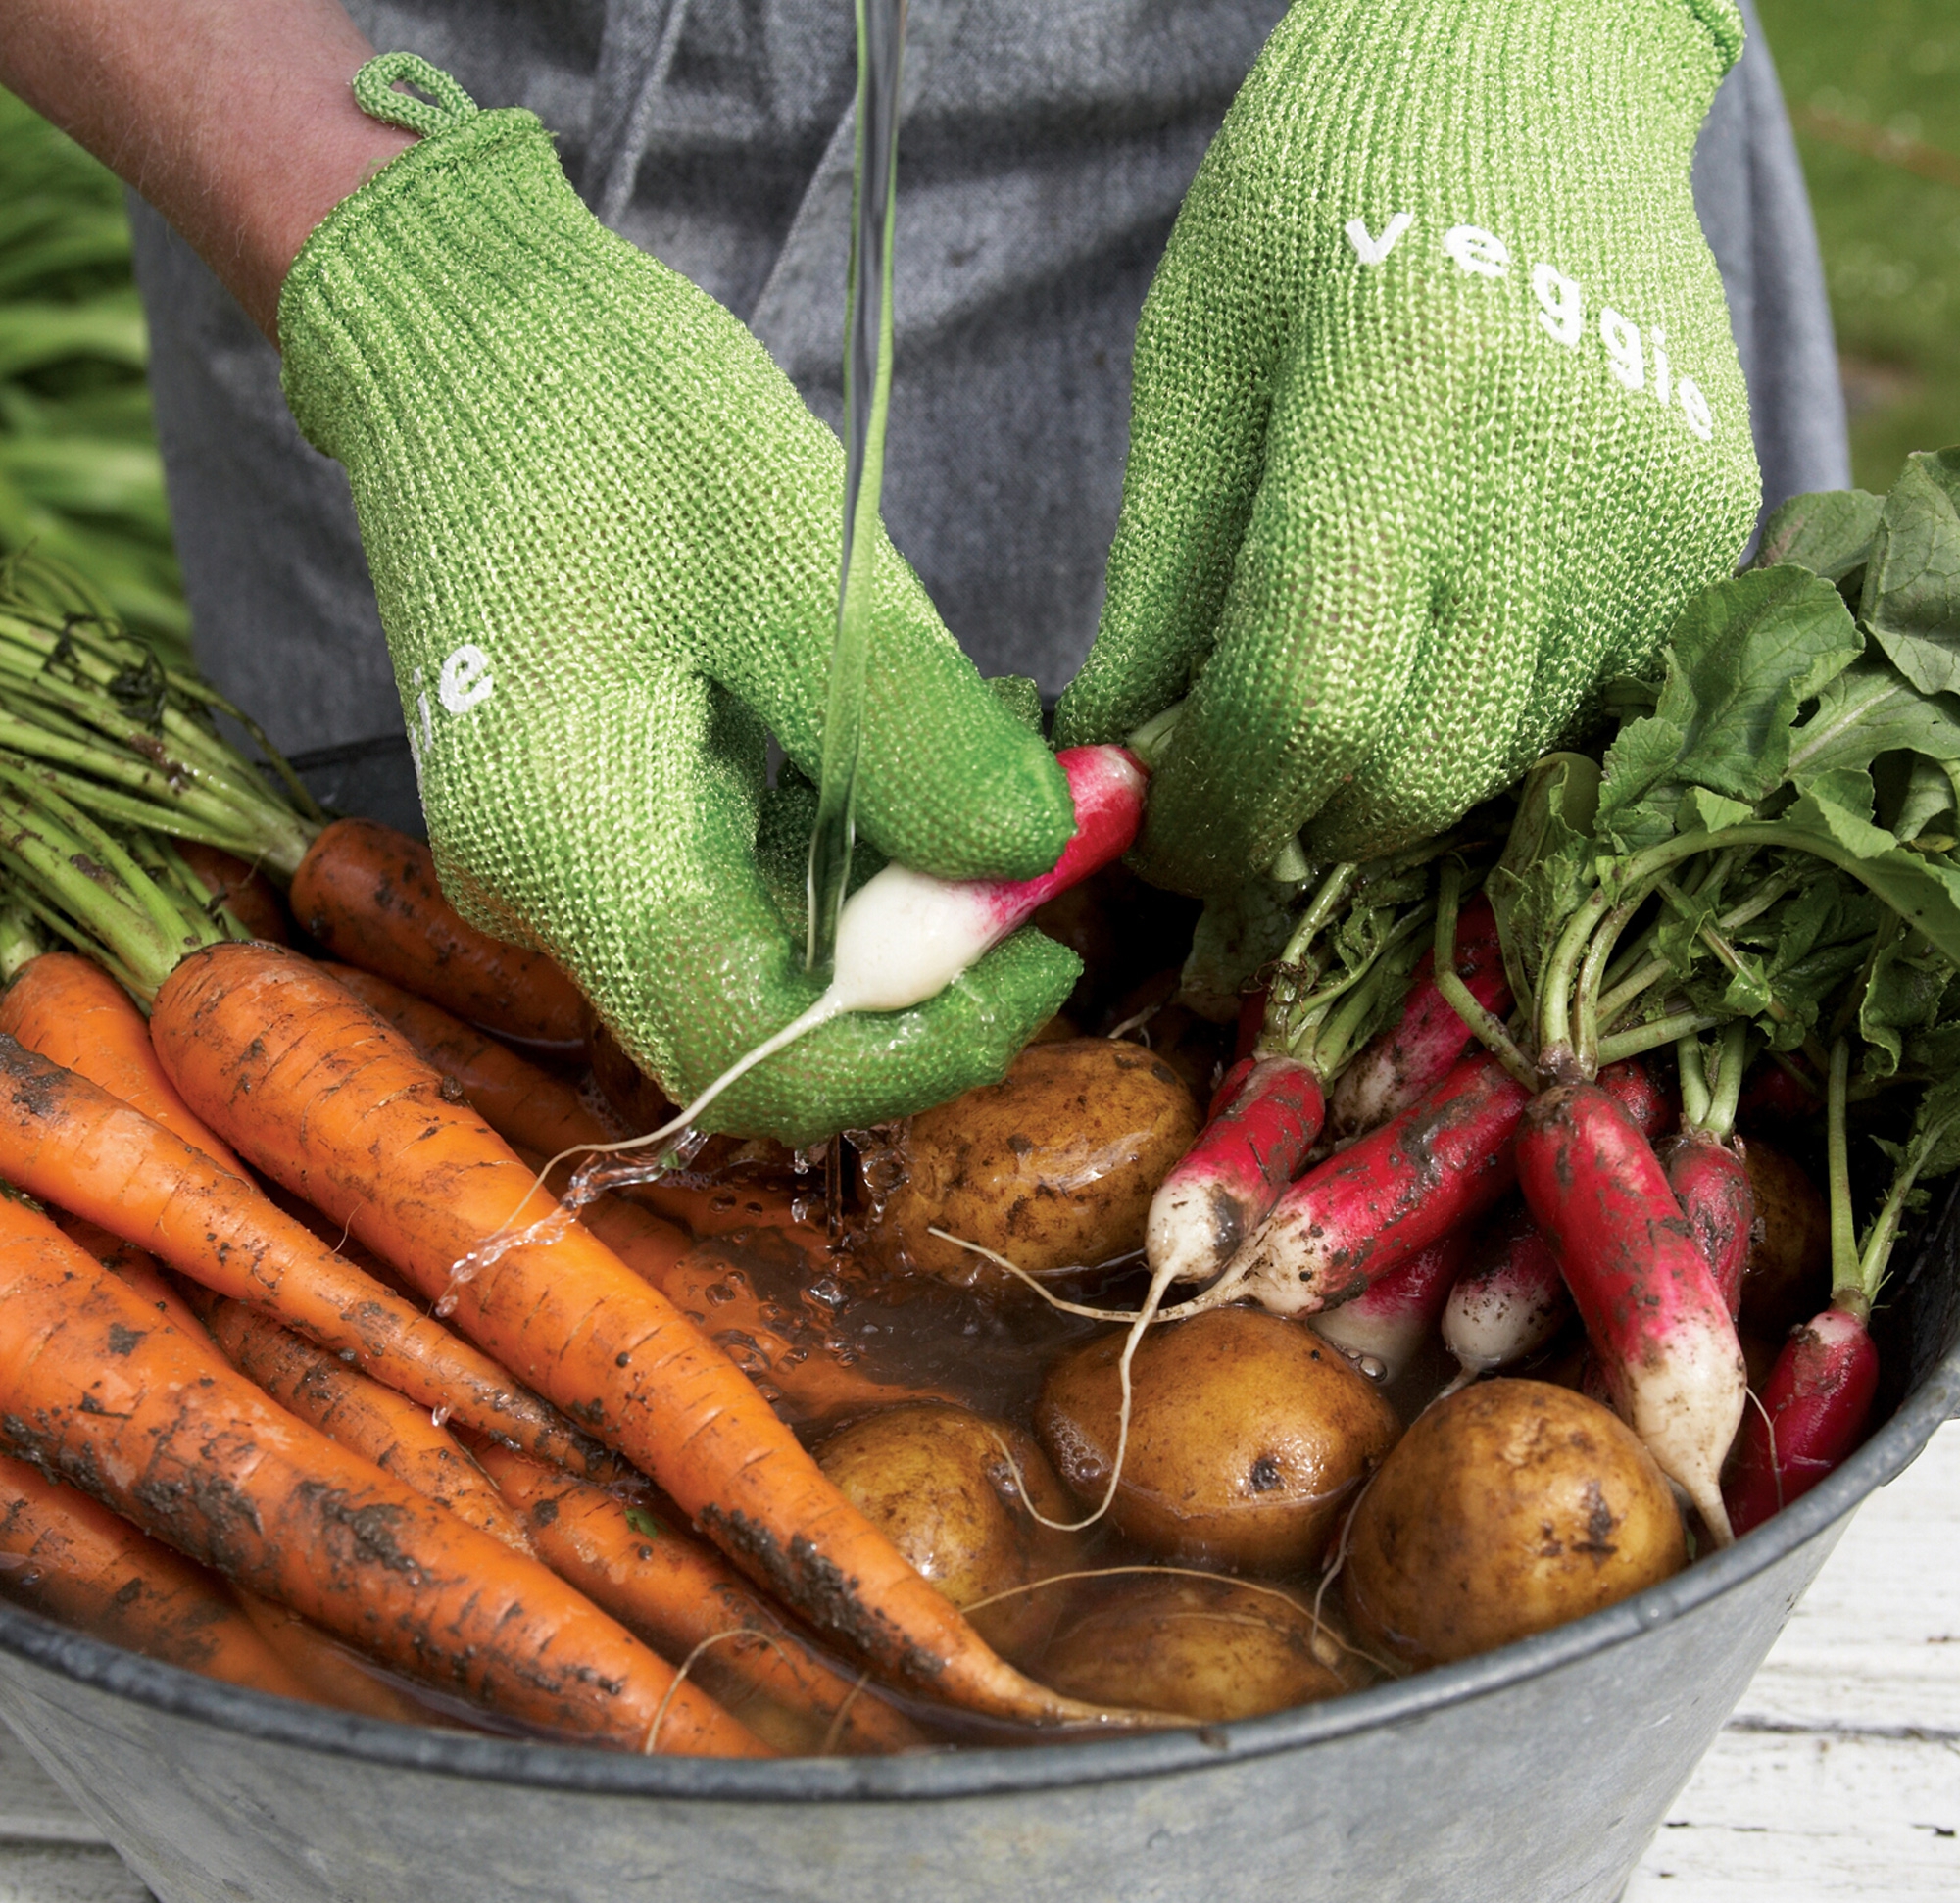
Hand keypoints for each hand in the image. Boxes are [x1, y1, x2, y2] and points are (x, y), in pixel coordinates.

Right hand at [279, 57, 1077, 1143]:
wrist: (459, 335)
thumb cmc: (599, 416)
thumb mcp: (788, 560)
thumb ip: (913, 734)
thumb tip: (1034, 858)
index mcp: (573, 850)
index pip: (759, 1059)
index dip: (922, 1047)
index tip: (1045, 957)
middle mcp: (551, 893)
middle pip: (774, 1019)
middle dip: (937, 951)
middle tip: (1054, 832)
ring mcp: (566, 859)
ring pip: (770, 949)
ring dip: (907, 881)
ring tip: (1001, 745)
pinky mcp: (593, 814)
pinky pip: (742, 876)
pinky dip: (851, 832)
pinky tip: (922, 732)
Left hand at [1057, 0, 1761, 890]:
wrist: (1527, 80)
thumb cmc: (1317, 203)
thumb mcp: (1193, 374)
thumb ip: (1154, 594)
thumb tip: (1114, 775)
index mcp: (1402, 403)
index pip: (1308, 704)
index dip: (1214, 811)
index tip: (1157, 832)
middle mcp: (1558, 482)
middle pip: (1410, 780)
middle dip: (1294, 822)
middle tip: (1226, 782)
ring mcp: (1654, 523)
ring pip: (1493, 770)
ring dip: (1382, 781)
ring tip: (1323, 697)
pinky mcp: (1704, 540)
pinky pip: (1574, 716)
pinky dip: (1476, 728)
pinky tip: (1428, 641)